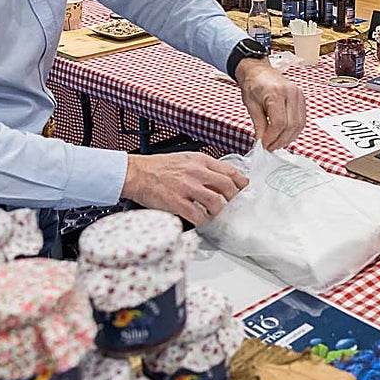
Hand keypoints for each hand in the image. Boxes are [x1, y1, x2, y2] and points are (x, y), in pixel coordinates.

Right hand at [121, 152, 247, 225]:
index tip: (243, 189)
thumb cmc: (158, 167)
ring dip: (218, 211)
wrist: (137, 173)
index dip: (241, 182)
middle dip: (233, 199)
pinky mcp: (177, 202)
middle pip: (227, 187)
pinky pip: (198, 215)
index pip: (230, 171)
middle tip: (231, 205)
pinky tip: (200, 219)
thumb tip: (219, 179)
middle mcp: (196, 172)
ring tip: (214, 213)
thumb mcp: (185, 159)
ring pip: (216, 202)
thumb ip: (202, 167)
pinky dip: (202, 220)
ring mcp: (187, 187)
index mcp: (200, 160)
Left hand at [236, 57, 305, 149]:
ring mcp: (298, 95)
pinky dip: (294, 131)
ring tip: (276, 143)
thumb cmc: (253, 84)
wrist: (258, 71)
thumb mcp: (251, 106)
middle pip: (291, 125)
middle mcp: (291, 93)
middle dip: (280, 140)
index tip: (264, 145)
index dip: (272, 138)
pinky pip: (301, 120)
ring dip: (288, 138)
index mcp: (276, 93)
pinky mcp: (301, 99)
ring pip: (299, 125)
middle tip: (269, 147)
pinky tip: (284, 135)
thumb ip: (258, 125)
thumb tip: (262, 142)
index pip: (279, 122)